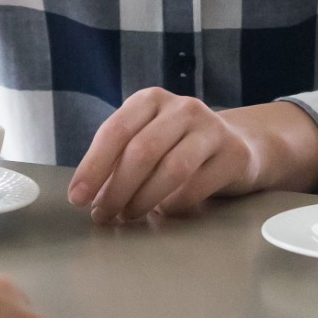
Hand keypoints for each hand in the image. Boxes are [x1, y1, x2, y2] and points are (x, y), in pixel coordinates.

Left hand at [66, 93, 317, 222]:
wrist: (239, 145)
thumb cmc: (179, 146)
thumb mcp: (147, 140)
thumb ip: (118, 160)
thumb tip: (87, 195)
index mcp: (150, 100)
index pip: (115, 130)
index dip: (93, 166)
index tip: (78, 198)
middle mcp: (181, 107)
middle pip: (142, 151)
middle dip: (116, 189)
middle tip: (103, 216)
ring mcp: (211, 128)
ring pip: (171, 168)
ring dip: (143, 200)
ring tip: (129, 217)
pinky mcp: (233, 153)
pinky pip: (197, 186)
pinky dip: (174, 205)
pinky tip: (163, 212)